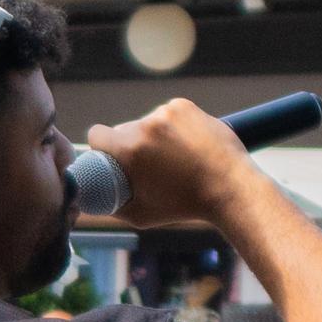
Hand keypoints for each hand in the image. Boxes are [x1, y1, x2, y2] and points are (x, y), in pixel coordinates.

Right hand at [75, 97, 269, 234]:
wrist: (230, 188)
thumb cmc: (184, 206)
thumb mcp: (139, 215)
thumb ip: (110, 205)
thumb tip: (91, 201)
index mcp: (131, 149)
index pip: (96, 134)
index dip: (100, 147)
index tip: (109, 157)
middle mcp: (146, 125)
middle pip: (123, 130)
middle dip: (130, 145)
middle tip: (147, 166)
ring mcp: (167, 112)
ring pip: (146, 122)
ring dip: (152, 136)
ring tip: (172, 159)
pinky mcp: (184, 106)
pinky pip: (166, 115)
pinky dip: (171, 128)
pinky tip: (183, 145)